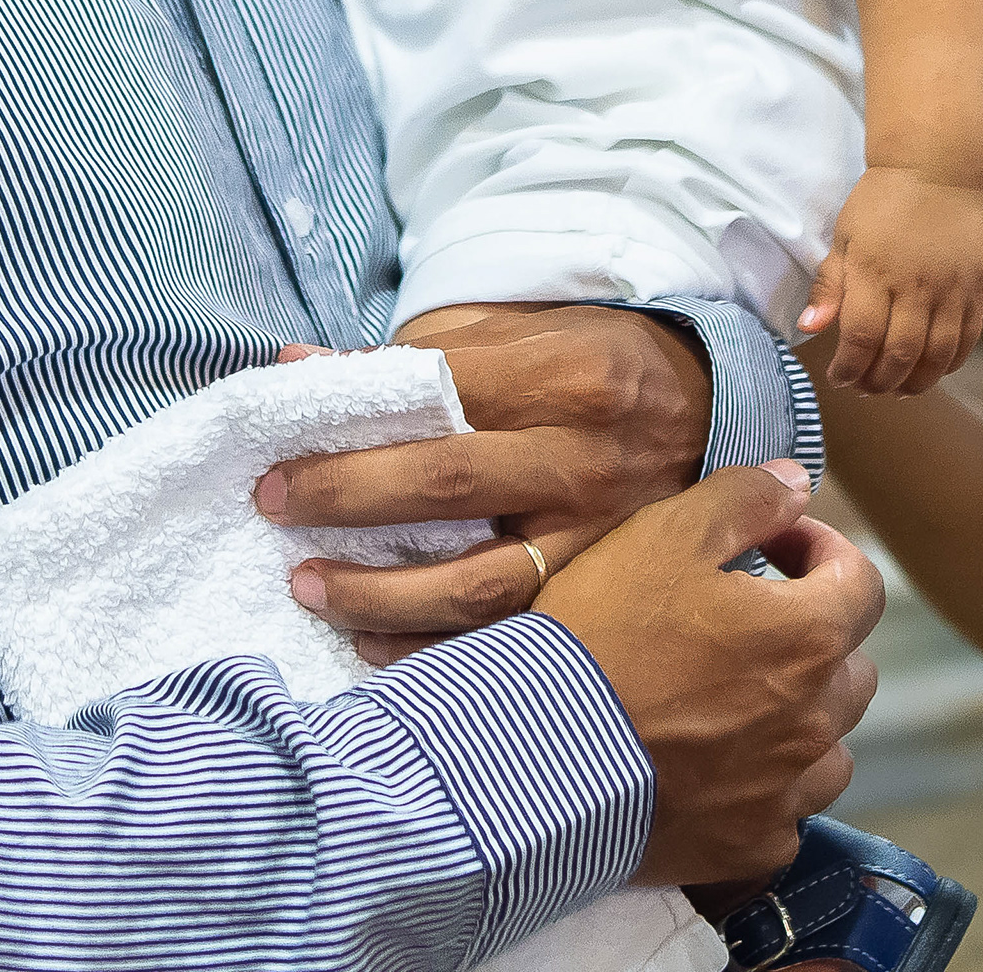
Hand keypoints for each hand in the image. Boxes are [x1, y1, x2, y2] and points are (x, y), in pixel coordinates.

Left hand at [260, 307, 709, 659]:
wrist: (710, 409)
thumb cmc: (591, 363)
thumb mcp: (516, 332)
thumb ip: (412, 355)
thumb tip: (300, 373)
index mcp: (557, 375)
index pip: (430, 399)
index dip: (348, 430)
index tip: (278, 454)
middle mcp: (579, 456)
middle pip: (444, 486)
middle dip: (344, 501)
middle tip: (272, 509)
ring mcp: (596, 534)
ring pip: (478, 584)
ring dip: (379, 595)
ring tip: (307, 587)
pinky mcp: (602, 591)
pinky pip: (511, 634)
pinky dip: (436, 649)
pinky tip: (374, 646)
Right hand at [536, 460, 881, 885]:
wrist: (536, 753)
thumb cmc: (602, 632)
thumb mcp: (663, 534)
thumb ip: (744, 500)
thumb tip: (797, 484)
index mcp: (808, 636)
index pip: (861, 583)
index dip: (822, 551)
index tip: (775, 546)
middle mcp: (816, 719)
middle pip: (852, 668)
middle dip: (815, 636)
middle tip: (749, 623)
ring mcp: (787, 791)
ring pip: (830, 748)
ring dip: (802, 718)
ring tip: (741, 702)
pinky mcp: (752, 847)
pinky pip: (787, 815)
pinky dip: (767, 791)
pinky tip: (719, 773)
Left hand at [797, 166, 982, 395]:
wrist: (937, 171)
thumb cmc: (882, 203)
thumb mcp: (845, 237)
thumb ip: (830, 286)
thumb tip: (810, 329)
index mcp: (875, 271)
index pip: (861, 337)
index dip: (848, 368)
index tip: (838, 376)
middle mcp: (917, 285)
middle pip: (900, 355)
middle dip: (878, 382)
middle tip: (865, 388)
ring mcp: (952, 289)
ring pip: (937, 356)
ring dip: (914, 383)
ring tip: (896, 389)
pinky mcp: (978, 290)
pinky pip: (966, 342)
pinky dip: (948, 365)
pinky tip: (929, 370)